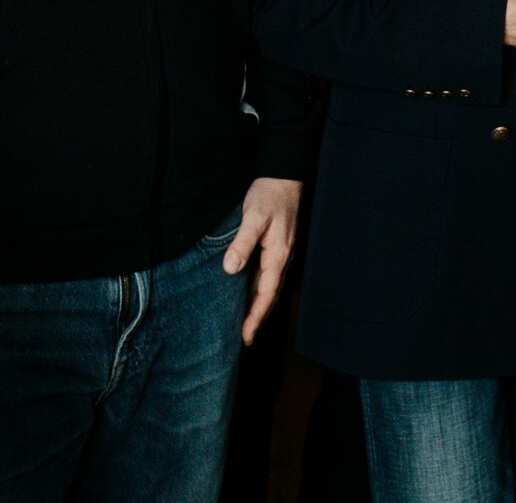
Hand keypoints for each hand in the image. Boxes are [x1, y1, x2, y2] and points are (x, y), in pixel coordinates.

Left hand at [225, 176, 301, 344]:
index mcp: (278, 255)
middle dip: (258, 318)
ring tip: (246, 323)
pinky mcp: (275, 246)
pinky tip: (248, 292)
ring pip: (269, 287)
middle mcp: (281, 258)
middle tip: (245, 339)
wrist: (284, 176)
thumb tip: (230, 269)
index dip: (256, 317)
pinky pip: (267, 275)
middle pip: (270, 296)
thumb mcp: (254, 216)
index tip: (245, 336)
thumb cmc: (270, 195)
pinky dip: (258, 290)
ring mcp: (280, 253)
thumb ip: (243, 243)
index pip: (266, 294)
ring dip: (258, 306)